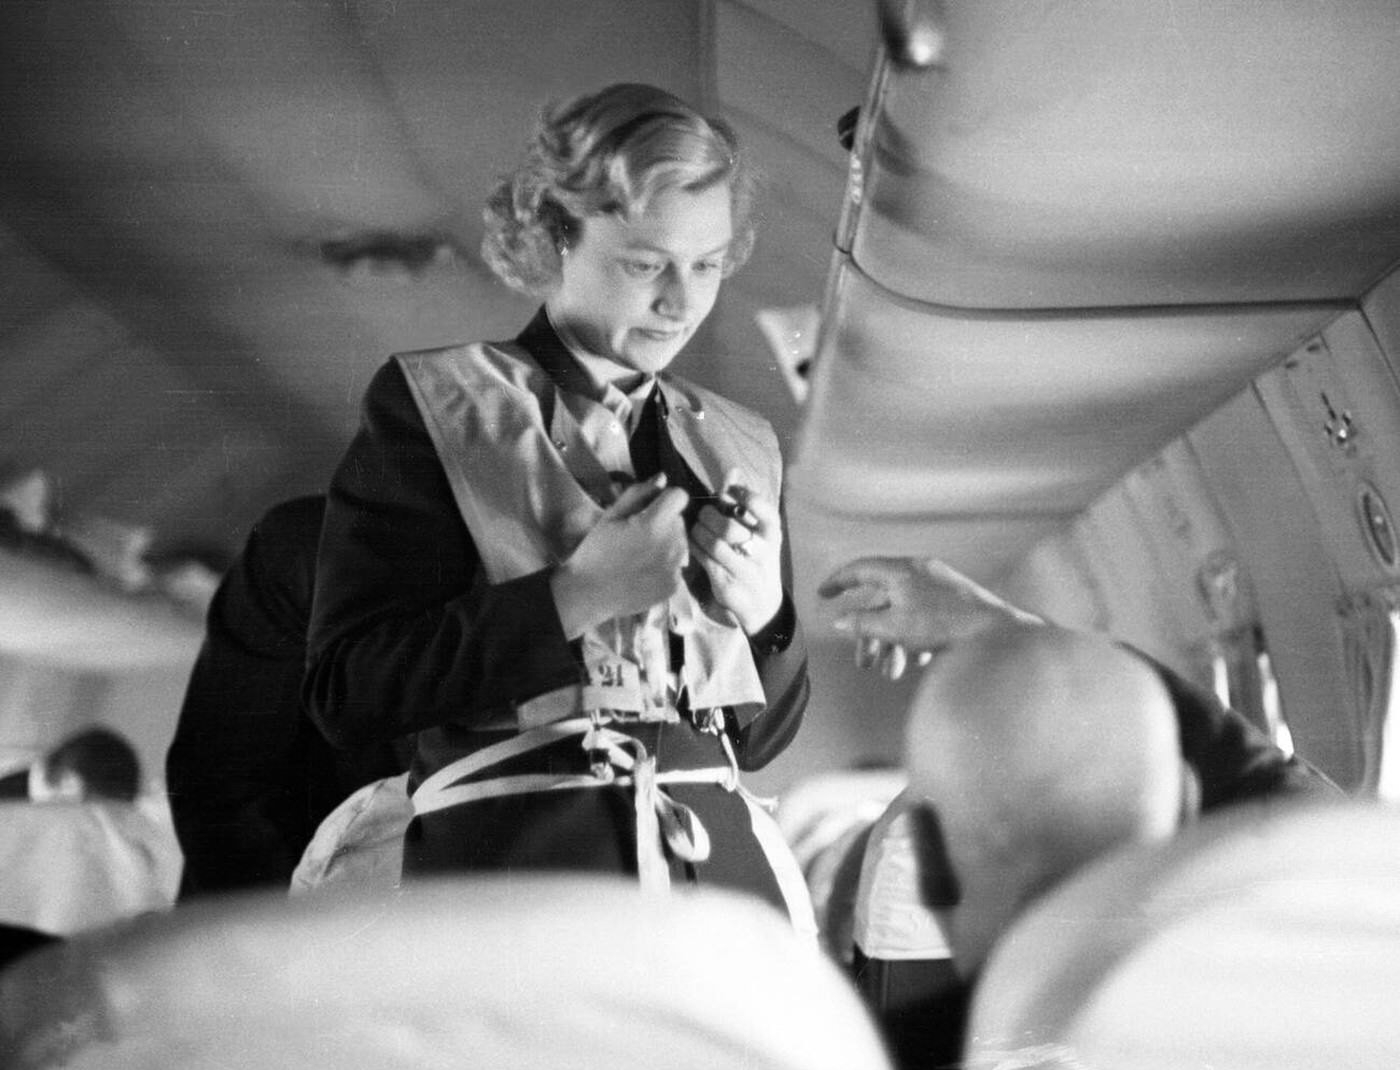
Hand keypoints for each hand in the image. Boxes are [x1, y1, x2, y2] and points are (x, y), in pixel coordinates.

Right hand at [551, 474, 689, 637]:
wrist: (588, 594)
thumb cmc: (595, 551)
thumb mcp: (611, 516)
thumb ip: (639, 493)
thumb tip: (662, 478)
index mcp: (654, 524)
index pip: (679, 496)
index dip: (665, 498)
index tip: (650, 507)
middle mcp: (671, 545)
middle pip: (679, 520)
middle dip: (664, 521)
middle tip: (639, 534)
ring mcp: (675, 568)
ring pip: (680, 543)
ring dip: (667, 543)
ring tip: (641, 554)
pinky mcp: (674, 586)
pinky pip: (677, 566)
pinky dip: (665, 565)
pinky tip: (644, 571)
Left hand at [687, 469, 782, 635]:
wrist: (762, 603)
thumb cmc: (755, 557)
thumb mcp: (757, 531)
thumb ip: (742, 501)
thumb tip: (733, 470)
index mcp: (772, 533)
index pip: (764, 510)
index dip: (745, 497)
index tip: (731, 492)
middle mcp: (763, 552)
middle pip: (729, 527)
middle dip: (710, 517)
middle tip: (703, 515)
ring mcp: (746, 571)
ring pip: (714, 544)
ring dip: (699, 532)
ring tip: (697, 529)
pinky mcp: (727, 585)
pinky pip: (704, 560)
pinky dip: (694, 547)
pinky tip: (693, 543)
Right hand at [817, 556, 1042, 676]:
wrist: (996, 633)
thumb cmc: (944, 625)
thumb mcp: (894, 627)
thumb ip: (861, 624)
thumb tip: (838, 621)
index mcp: (902, 570)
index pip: (860, 568)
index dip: (838, 582)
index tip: (822, 594)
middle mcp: (920, 572)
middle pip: (882, 600)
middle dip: (870, 635)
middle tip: (863, 663)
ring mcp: (940, 585)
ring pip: (904, 613)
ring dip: (893, 644)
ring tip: (892, 673)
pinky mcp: (955, 602)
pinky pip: (925, 618)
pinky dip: (915, 639)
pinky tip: (919, 662)